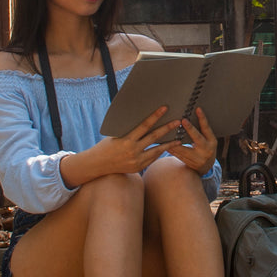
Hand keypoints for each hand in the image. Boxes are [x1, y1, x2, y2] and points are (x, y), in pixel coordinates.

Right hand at [62, 107, 182, 186]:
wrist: (97, 165)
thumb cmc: (105, 146)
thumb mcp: (116, 135)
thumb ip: (130, 131)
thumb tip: (143, 121)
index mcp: (127, 140)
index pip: (144, 125)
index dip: (155, 116)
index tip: (165, 108)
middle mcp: (133, 151)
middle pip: (154, 137)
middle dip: (167, 128)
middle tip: (178, 121)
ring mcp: (136, 161)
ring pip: (157, 151)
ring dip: (169, 144)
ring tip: (179, 139)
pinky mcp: (138, 168)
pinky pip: (152, 158)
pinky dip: (159, 152)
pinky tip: (166, 148)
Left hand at [165, 107, 216, 175]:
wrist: (206, 166)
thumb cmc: (206, 148)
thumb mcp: (208, 139)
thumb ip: (201, 131)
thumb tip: (189, 116)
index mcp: (212, 141)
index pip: (207, 128)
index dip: (202, 118)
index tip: (197, 109)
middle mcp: (206, 149)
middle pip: (197, 138)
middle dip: (190, 129)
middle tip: (183, 120)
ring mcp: (199, 158)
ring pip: (185, 149)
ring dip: (175, 142)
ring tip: (167, 134)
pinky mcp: (190, 163)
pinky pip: (179, 156)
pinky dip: (172, 150)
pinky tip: (165, 145)